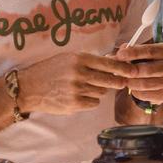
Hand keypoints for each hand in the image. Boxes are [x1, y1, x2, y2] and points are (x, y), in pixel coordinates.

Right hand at [12, 49, 139, 115]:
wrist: (29, 87)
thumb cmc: (50, 70)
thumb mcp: (69, 58)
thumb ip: (91, 60)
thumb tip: (115, 59)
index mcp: (80, 59)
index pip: (109, 63)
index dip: (123, 68)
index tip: (133, 71)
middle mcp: (80, 73)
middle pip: (110, 80)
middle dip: (117, 82)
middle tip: (120, 82)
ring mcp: (77, 90)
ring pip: (102, 92)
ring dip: (99, 91)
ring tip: (85, 87)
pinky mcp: (74, 104)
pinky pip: (94, 103)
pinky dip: (90, 101)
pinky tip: (79, 96)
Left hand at [112, 41, 162, 120]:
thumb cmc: (153, 62)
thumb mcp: (146, 52)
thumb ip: (132, 51)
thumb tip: (115, 55)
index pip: (149, 51)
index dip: (133, 53)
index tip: (120, 55)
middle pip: (145, 69)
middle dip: (128, 71)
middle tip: (118, 71)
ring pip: (143, 84)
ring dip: (130, 82)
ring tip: (125, 79)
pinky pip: (145, 95)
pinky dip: (135, 92)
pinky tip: (134, 87)